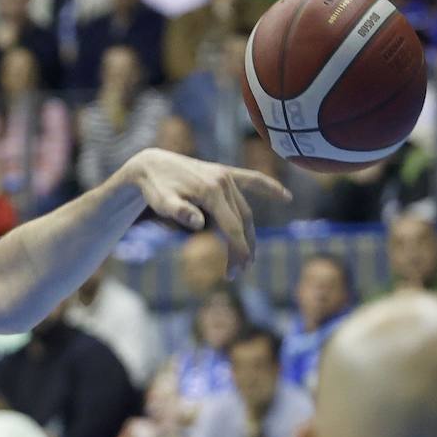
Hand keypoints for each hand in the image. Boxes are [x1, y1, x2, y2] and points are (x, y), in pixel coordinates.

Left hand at [125, 149, 290, 273]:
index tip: (237, 270)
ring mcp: (226, 176)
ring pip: (245, 209)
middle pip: (241, 221)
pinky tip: (285, 197)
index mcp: (210, 191)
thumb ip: (179, 212)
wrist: (151, 164)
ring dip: (249, 233)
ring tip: (247, 257)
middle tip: (238, 272)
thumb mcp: (161, 202)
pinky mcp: (225, 173)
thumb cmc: (154, 187)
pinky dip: (269, 188)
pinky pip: (252, 180)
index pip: (232, 225)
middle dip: (242, 248)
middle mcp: (223, 181)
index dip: (237, 249)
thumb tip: (198, 223)